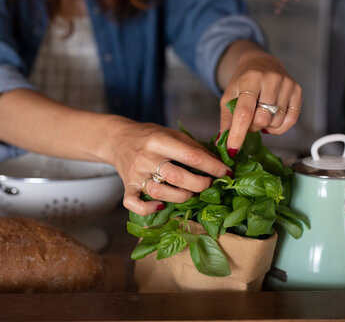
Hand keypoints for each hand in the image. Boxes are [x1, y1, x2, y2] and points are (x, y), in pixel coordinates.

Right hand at [110, 119, 230, 215]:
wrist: (118, 139)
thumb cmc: (150, 137)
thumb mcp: (172, 134)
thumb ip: (193, 147)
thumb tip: (219, 161)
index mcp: (159, 140)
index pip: (191, 156)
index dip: (212, 166)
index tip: (226, 172)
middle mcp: (146, 157)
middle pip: (177, 176)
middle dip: (200, 184)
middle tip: (209, 184)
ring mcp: (135, 174)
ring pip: (159, 192)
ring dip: (181, 196)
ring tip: (190, 193)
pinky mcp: (127, 187)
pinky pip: (134, 204)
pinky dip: (149, 209)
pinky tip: (162, 205)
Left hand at [219, 50, 301, 153]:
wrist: (261, 64)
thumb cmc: (243, 82)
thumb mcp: (229, 96)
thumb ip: (226, 119)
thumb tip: (223, 142)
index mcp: (250, 78)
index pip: (244, 111)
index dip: (238, 132)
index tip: (233, 148)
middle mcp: (271, 79)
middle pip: (262, 118)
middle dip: (253, 127)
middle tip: (249, 121)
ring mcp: (287, 84)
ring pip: (276, 122)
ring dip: (266, 126)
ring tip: (260, 115)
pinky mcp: (298, 91)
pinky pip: (290, 121)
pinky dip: (279, 127)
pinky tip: (271, 119)